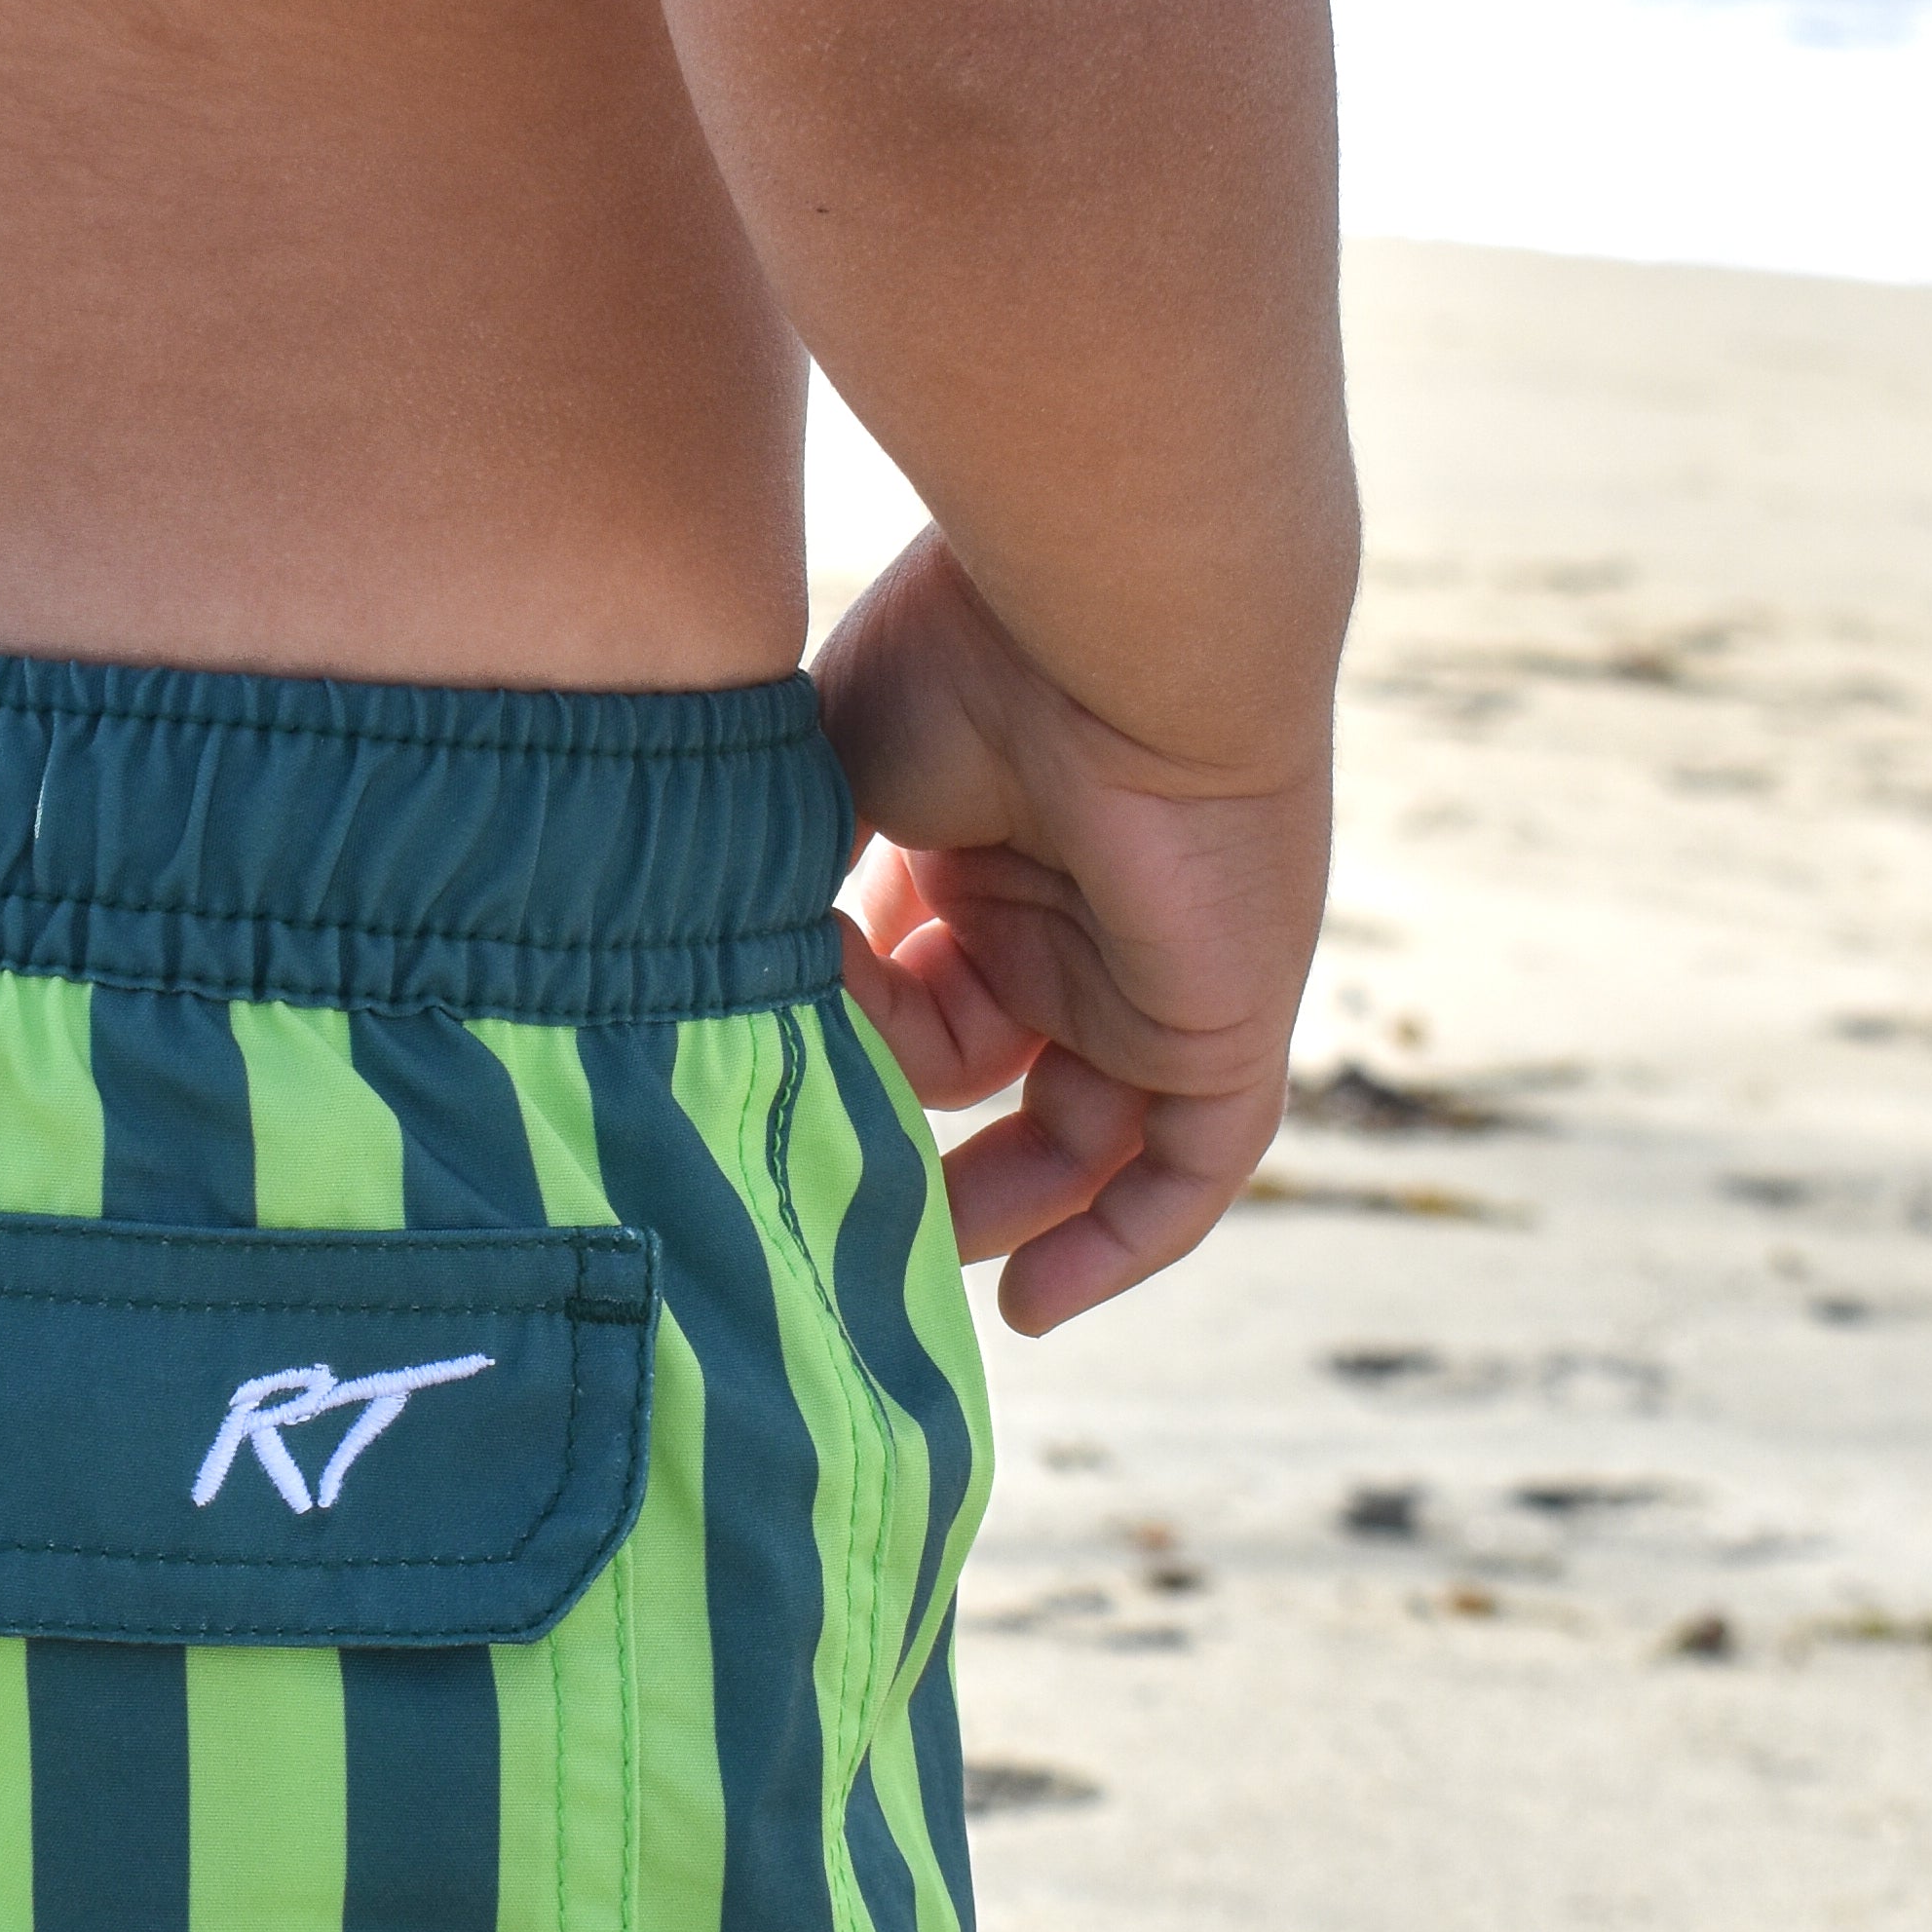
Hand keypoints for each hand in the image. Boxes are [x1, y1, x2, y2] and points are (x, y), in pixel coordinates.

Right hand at [815, 532, 1333, 1333]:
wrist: (1117, 624)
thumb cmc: (965, 666)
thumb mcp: (832, 778)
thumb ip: (784, 878)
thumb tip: (709, 967)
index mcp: (986, 845)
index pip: (912, 985)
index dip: (837, 1032)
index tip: (767, 1028)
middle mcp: (1073, 913)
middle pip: (993, 1071)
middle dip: (913, 1146)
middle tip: (834, 1211)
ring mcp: (1152, 972)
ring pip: (1083, 1133)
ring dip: (999, 1209)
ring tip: (907, 1271)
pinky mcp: (1221, 1022)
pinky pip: (1191, 1167)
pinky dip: (1123, 1241)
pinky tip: (1033, 1307)